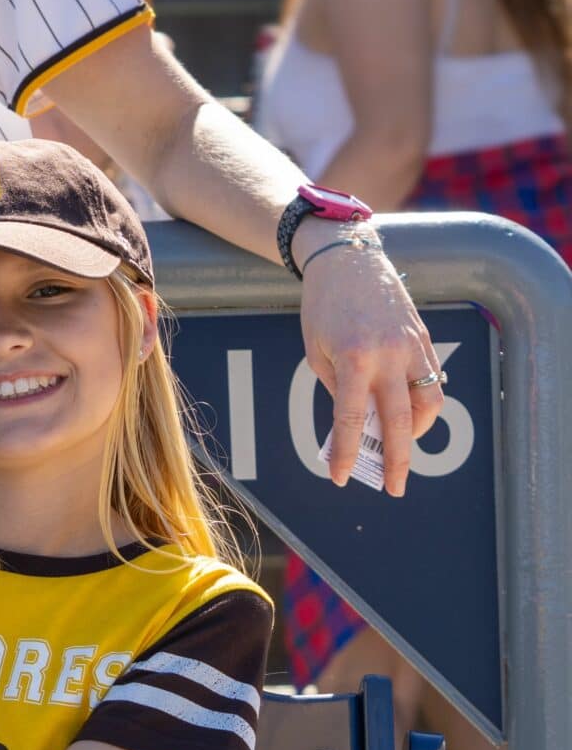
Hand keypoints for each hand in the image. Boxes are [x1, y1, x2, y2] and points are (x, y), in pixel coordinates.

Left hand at [298, 229, 441, 494]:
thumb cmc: (324, 308)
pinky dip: (424, 405)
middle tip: (393, 488)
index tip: (339, 478)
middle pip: (399, 422)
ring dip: (416, 432)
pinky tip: (409, 415)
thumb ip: (336, 389)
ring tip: (398, 445)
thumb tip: (356, 427)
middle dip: (396, 460)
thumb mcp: (316, 350)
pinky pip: (433, 384)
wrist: (348, 261)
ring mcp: (413, 349)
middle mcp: (389, 356)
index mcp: (353, 359)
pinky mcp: (426, 342)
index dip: (345, 453)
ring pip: (428, 405)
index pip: (350, 419)